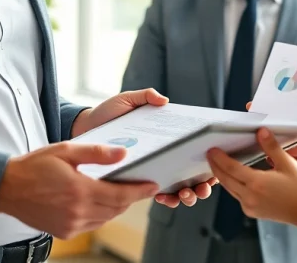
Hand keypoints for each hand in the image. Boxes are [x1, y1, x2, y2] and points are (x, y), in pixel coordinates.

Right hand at [0, 142, 158, 239]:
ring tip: (119, 191)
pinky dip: (99, 214)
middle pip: (116, 209)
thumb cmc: (34, 166)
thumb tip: (123, 153)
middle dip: (129, 197)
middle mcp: (77, 212)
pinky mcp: (64, 232)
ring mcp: (70, 225)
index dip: (139, 191)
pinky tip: (96, 200)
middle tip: (138, 185)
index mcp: (79, 190)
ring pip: (105, 218)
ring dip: (115, 206)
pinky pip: (91, 225)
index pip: (120, 195)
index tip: (153, 185)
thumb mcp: (66, 151)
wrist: (6, 188)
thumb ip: (96, 153)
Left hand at [72, 89, 214, 207]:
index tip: (213, 166)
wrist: (83, 130)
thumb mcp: (127, 101)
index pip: (194, 151)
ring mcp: (153, 170)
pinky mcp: (138, 182)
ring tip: (185, 194)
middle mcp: (164, 156)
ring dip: (187, 195)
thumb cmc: (108, 114)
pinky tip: (166, 197)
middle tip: (202, 185)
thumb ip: (145, 97)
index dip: (209, 161)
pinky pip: (156, 194)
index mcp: (167, 138)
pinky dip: (166, 199)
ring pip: (178, 189)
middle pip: (192, 174)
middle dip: (202, 184)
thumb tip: (165, 101)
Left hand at [206, 128, 296, 227]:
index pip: (230, 168)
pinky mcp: (253, 212)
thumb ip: (272, 147)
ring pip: (230, 188)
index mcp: (257, 183)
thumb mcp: (288, 164)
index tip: (211, 149)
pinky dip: (232, 186)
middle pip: (226, 179)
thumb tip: (261, 131)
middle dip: (215, 166)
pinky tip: (234, 178)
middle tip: (209, 154)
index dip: (218, 158)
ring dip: (222, 176)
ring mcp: (250, 206)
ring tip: (217, 164)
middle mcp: (250, 197)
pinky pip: (237, 196)